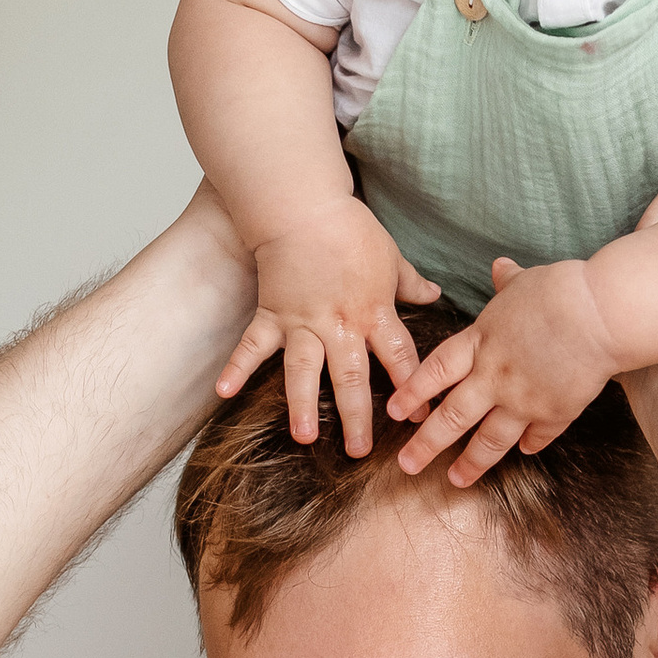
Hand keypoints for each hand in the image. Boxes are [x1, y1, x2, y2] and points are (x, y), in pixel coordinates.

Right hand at [215, 198, 440, 454]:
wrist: (303, 206)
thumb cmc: (350, 228)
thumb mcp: (391, 256)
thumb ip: (409, 283)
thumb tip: (434, 296)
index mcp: (373, 312)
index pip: (399, 358)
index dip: (413, 389)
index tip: (420, 419)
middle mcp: (338, 324)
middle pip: (351, 376)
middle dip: (357, 415)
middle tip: (360, 451)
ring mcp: (302, 321)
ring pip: (303, 370)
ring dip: (302, 404)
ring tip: (304, 437)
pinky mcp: (271, 313)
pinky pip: (252, 345)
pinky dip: (237, 368)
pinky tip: (223, 393)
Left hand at [385, 256, 619, 483]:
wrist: (602, 313)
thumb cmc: (562, 291)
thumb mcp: (525, 282)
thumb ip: (508, 281)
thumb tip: (500, 268)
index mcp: (480, 342)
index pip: (435, 373)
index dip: (412, 394)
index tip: (394, 412)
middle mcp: (494, 377)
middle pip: (452, 417)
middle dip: (426, 445)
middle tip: (407, 465)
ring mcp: (524, 400)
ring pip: (490, 439)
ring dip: (471, 462)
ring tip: (456, 480)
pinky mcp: (555, 412)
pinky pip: (538, 436)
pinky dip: (530, 445)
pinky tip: (525, 452)